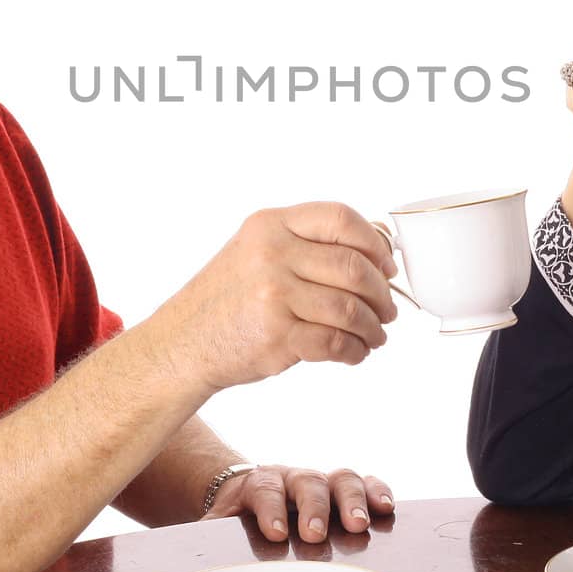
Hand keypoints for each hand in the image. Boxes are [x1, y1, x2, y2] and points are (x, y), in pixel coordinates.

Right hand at [163, 202, 399, 392]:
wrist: (183, 342)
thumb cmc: (228, 298)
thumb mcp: (256, 250)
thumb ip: (304, 244)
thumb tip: (375, 256)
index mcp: (271, 225)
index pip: (340, 219)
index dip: (374, 243)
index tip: (387, 265)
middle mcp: (273, 254)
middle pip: (354, 267)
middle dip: (382, 293)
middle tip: (388, 310)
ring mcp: (275, 295)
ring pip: (350, 309)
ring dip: (373, 327)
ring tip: (375, 335)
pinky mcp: (278, 336)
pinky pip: (336, 342)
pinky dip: (355, 351)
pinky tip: (355, 352)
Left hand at [202, 465, 395, 541]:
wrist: (245, 494)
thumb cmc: (236, 516)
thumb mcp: (218, 525)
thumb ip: (212, 535)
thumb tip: (198, 559)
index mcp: (257, 484)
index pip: (264, 489)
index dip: (271, 508)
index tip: (276, 532)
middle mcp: (291, 477)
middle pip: (306, 481)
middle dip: (313, 506)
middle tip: (315, 533)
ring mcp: (320, 481)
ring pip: (339, 477)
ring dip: (352, 499)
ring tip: (358, 523)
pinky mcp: (341, 489)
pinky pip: (364, 482)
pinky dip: (377, 491)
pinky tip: (386, 508)